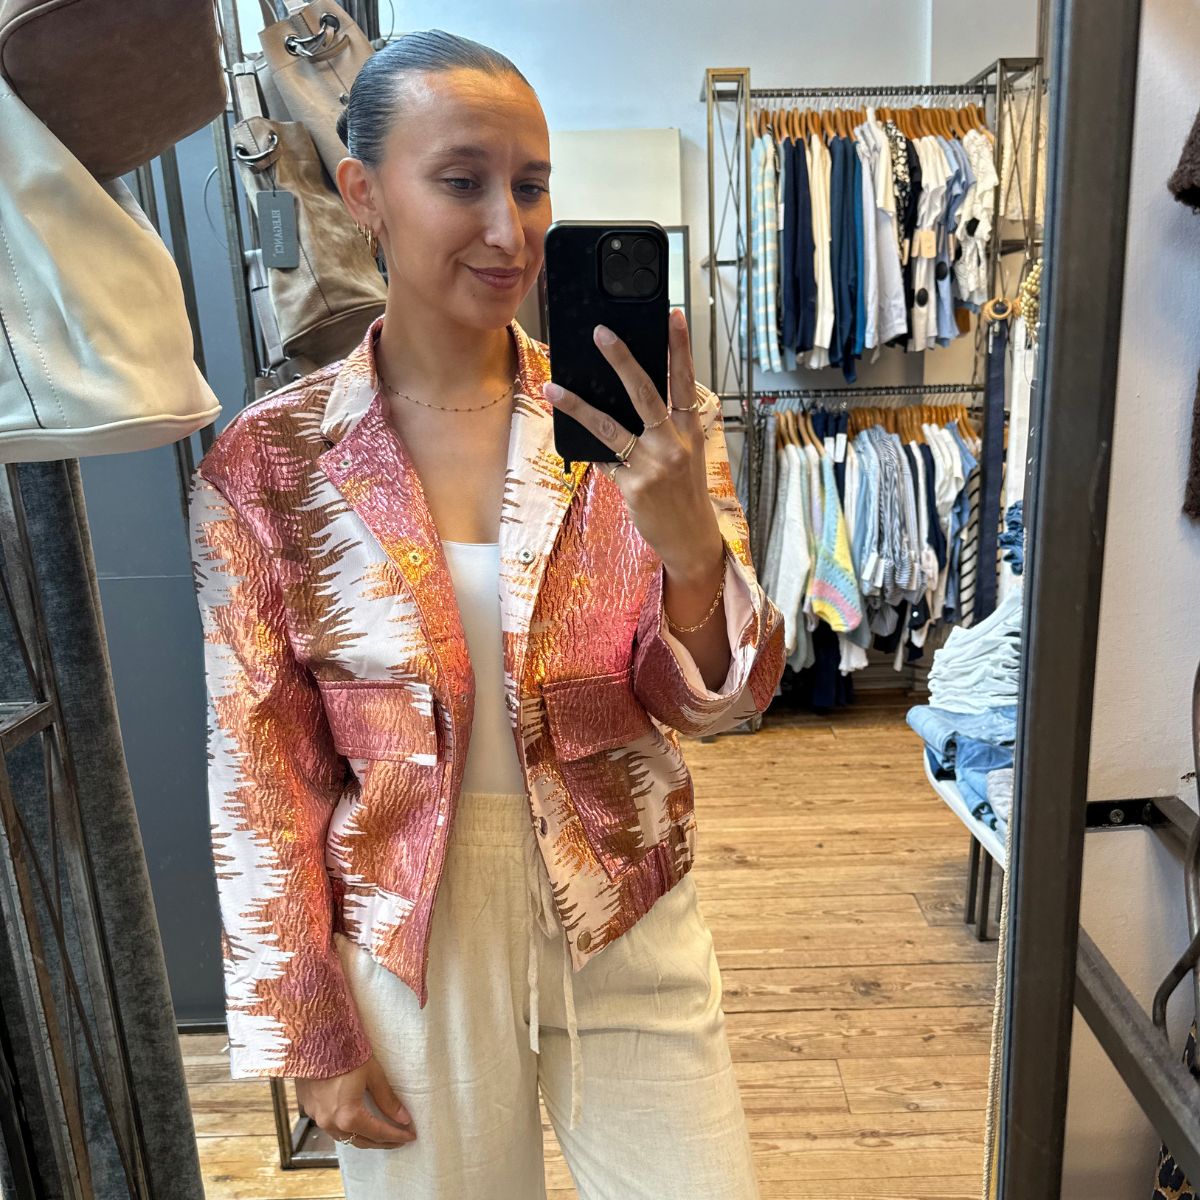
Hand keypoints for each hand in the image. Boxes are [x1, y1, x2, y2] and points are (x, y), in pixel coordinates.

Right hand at [295, 1054, 416, 1150]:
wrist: (315, 1039)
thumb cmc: (346, 1053)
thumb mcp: (372, 1074)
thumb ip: (387, 1099)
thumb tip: (404, 1119)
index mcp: (348, 1116)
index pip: (378, 1133)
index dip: (397, 1136)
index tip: (411, 1136)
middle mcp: (330, 1123)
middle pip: (362, 1141)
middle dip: (383, 1142)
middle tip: (400, 1138)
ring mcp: (317, 1118)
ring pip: (344, 1137)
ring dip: (364, 1137)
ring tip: (381, 1134)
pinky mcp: (309, 1109)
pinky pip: (331, 1127)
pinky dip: (347, 1129)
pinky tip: (356, 1122)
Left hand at [542, 308, 723, 582]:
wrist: (691, 537)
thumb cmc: (685, 491)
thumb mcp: (685, 454)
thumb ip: (664, 427)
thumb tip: (623, 397)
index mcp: (690, 430)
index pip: (685, 381)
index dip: (680, 348)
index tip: (672, 316)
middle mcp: (673, 443)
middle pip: (645, 393)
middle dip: (621, 360)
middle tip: (601, 333)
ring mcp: (652, 465)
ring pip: (610, 426)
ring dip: (577, 406)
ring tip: (553, 388)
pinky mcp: (634, 486)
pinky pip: (603, 459)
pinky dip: (587, 448)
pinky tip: (568, 436)